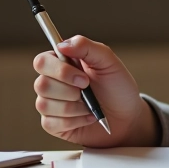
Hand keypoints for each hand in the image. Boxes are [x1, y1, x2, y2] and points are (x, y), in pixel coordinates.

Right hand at [32, 35, 157, 147]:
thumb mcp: (108, 62)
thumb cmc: (118, 88)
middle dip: (70, 91)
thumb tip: (62, 44)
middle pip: (41, 85)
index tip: (83, 78)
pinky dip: (74, 121)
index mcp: (63, 63)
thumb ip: (87, 47)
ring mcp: (50, 103)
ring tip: (90, 105)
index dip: (60, 70)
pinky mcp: (52, 123)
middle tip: (88, 91)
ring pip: (44, 105)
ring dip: (74, 107)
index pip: (42, 61)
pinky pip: (50, 123)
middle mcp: (53, 82)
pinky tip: (87, 117)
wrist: (127, 116)